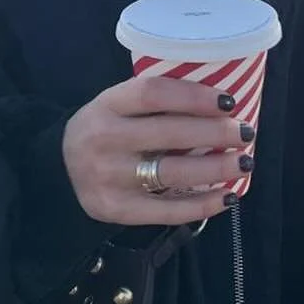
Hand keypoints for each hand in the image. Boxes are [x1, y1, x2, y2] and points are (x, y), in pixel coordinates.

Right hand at [61, 73, 251, 227]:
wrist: (59, 170)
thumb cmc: (105, 131)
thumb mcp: (116, 106)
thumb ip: (154, 104)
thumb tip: (220, 107)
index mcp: (106, 105)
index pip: (153, 93)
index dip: (195, 96)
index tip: (228, 101)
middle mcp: (104, 139)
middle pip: (169, 134)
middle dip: (215, 132)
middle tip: (244, 133)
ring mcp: (108, 177)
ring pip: (172, 173)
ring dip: (216, 168)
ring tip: (244, 162)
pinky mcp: (114, 209)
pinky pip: (166, 210)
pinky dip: (201, 204)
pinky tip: (227, 197)